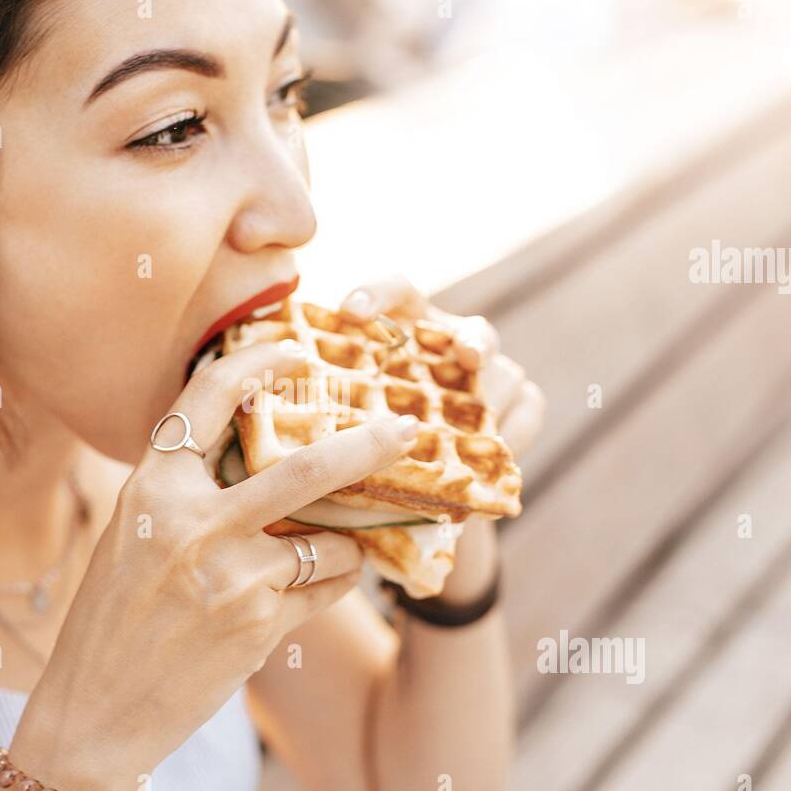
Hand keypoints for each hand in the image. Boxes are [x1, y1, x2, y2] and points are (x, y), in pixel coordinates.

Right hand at [32, 340, 423, 779]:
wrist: (95, 712)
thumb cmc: (112, 619)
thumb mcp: (132, 535)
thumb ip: (187, 491)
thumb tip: (259, 450)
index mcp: (151, 489)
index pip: (207, 399)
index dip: (256, 363)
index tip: (295, 348)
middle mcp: (192, 523)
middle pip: (305, 468)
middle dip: (368, 444)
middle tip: (408, 428)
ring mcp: (232, 576)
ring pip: (330, 538)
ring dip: (345, 540)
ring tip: (333, 547)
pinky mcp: (261, 625)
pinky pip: (326, 586)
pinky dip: (334, 580)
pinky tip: (317, 585)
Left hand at [340, 275, 546, 603]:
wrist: (417, 499)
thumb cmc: (362, 450)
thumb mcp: (338, 425)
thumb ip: (322, 406)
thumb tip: (261, 403)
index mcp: (403, 331)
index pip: (397, 291)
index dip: (378, 292)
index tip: (351, 312)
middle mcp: (449, 342)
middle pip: (471, 329)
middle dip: (472, 339)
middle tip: (466, 355)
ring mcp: (490, 372)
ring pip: (502, 375)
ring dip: (489, 402)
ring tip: (472, 434)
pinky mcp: (523, 401)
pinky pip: (529, 408)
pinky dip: (515, 431)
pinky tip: (496, 452)